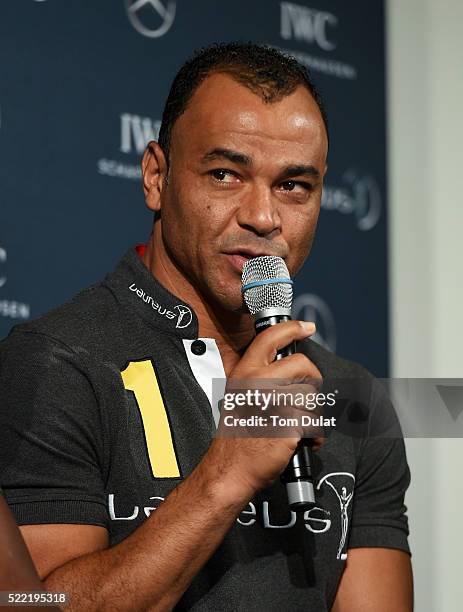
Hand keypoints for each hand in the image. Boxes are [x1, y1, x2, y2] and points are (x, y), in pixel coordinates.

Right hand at [201, 321, 321, 501]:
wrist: (229, 471)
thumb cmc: (237, 438)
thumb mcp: (240, 398)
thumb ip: (260, 380)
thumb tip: (290, 368)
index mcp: (244, 374)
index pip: (269, 339)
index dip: (292, 328)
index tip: (307, 326)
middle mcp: (257, 383)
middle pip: (303, 364)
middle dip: (312, 380)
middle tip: (305, 396)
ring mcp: (273, 401)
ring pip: (312, 396)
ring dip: (311, 414)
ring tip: (296, 426)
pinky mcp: (288, 422)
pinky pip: (315, 422)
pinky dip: (314, 436)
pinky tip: (302, 442)